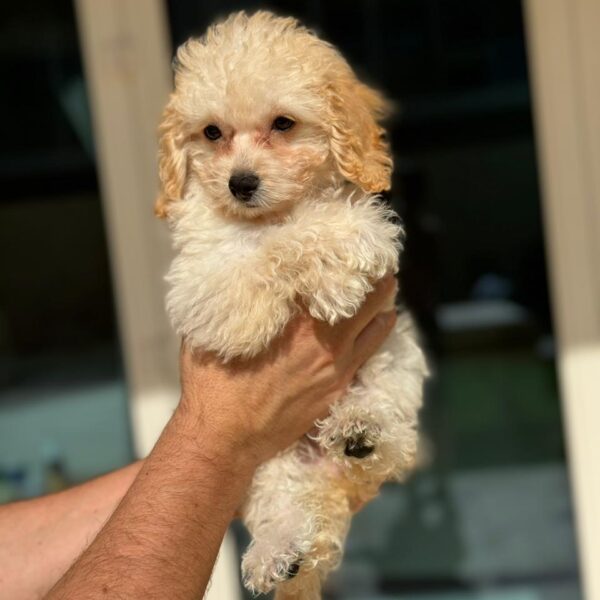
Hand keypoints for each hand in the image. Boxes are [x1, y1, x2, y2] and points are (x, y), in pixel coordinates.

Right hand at [177, 275, 396, 472]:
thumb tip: (235, 274)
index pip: (332, 281)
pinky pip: (368, 355)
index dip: (347, 261)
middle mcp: (323, 342)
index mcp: (295, 322)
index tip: (354, 246)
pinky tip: (384, 324)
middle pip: (366, 301)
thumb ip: (232, 301)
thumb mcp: (215, 330)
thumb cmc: (213, 383)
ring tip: (389, 286)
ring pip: (374, 328)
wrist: (226, 439)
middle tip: (382, 261)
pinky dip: (378, 333)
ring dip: (384, 304)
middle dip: (376, 279)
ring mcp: (335, 368)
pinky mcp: (337, 389)